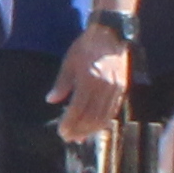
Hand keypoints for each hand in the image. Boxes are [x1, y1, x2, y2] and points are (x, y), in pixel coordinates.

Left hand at [52, 27, 128, 141]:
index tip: (61, 132)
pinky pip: (112, 111)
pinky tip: (94, 127)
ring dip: (91, 130)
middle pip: (91, 117)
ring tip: (80, 137)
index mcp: (89, 79)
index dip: (70, 123)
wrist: (110, 34)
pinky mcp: (122, 89)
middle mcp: (104, 87)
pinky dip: (103, 122)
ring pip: (104, 117)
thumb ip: (61, 83)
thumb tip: (51, 100)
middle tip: (68, 138)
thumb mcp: (69, 61)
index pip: (79, 109)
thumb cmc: (86, 47)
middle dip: (79, 130)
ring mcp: (115, 89)